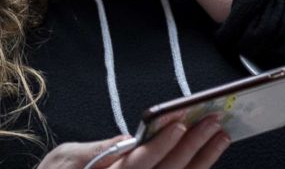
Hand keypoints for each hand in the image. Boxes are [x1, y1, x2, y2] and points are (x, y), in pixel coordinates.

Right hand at [37, 116, 228, 168]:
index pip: (140, 162)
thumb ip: (98, 150)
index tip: (180, 122)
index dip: (161, 143)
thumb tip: (130, 138)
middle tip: (213, 123)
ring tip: (220, 137)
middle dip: (193, 147)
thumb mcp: (64, 158)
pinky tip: (208, 158)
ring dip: (202, 160)